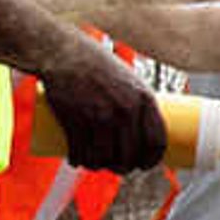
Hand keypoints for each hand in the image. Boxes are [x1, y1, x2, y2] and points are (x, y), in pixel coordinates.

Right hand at [32, 47, 166, 170]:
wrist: (63, 51)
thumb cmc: (98, 64)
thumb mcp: (127, 77)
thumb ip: (136, 101)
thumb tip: (142, 127)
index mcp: (144, 99)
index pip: (156, 141)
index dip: (153, 159)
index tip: (146, 164)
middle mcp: (125, 110)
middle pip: (130, 154)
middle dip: (125, 167)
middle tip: (119, 168)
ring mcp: (99, 116)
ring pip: (103, 156)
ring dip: (99, 166)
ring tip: (97, 165)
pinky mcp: (75, 119)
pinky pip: (79, 150)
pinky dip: (78, 160)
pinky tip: (78, 162)